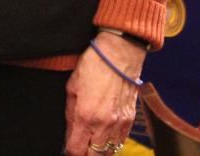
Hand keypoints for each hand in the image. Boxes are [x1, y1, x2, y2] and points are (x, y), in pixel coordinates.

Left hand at [64, 33, 145, 154]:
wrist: (119, 54)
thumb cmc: (93, 66)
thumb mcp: (72, 88)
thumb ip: (70, 115)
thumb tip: (70, 134)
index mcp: (86, 116)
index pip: (76, 150)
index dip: (70, 152)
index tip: (69, 147)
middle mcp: (104, 124)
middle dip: (85, 154)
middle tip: (80, 146)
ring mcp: (119, 123)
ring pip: (110, 152)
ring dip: (99, 151)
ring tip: (92, 142)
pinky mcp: (129, 119)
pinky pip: (121, 141)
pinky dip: (112, 143)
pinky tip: (105, 135)